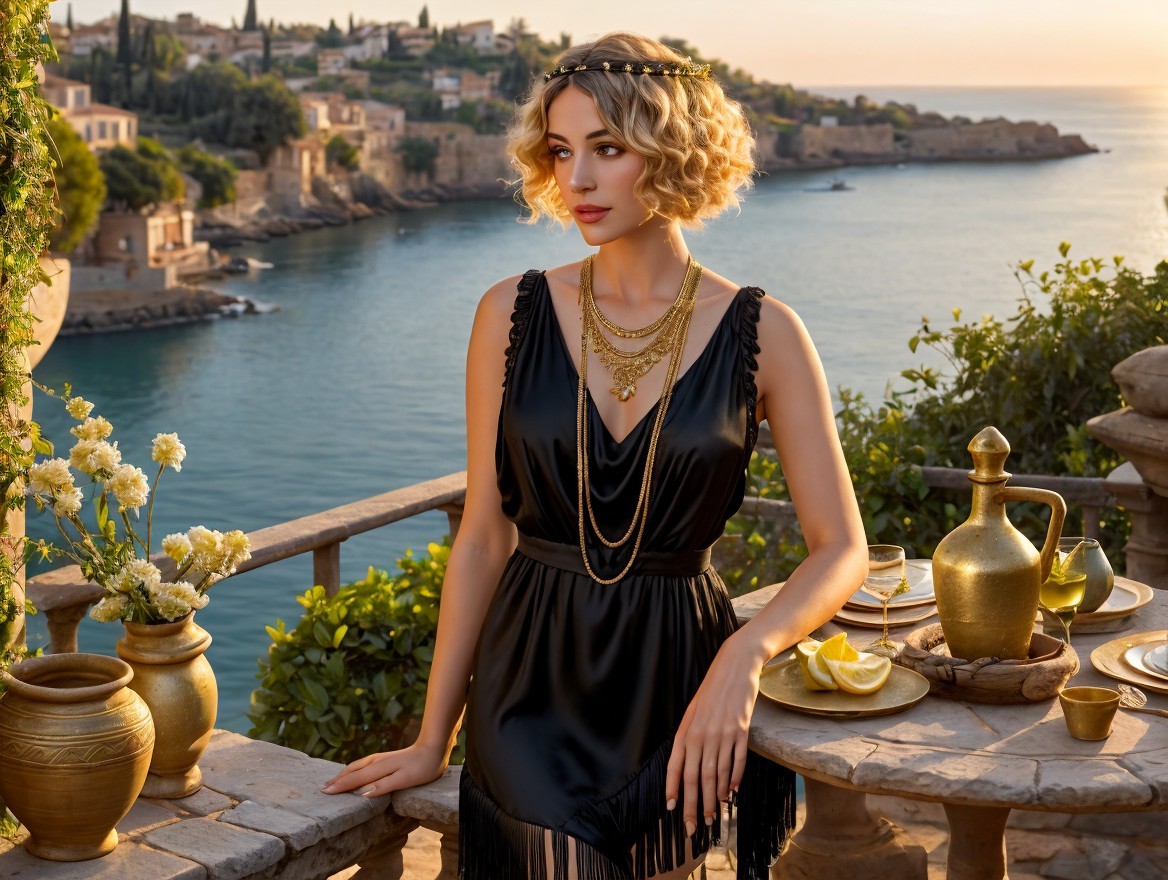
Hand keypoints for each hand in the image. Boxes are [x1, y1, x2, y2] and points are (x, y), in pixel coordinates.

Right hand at [321, 740, 448, 797]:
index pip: (355, 779)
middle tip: (323, 788)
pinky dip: (354, 770)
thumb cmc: (422, 767)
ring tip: (334, 781)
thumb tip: (362, 793)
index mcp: (379, 768)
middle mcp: (376, 762)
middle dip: (338, 780)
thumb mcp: (405, 779)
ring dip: (344, 774)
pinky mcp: (386, 758)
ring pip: (357, 766)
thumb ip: (384, 785)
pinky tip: (355, 772)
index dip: (340, 786)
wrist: (435, 747)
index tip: (325, 792)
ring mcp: (381, 759)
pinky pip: (364, 765)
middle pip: (352, 771)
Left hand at [664, 636, 763, 836]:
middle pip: (696, 778)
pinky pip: (737, 762)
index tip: (673, 810)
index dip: (673, 790)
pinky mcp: (741, 731)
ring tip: (714, 817)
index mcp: (686, 730)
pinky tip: (731, 793)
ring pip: (716, 775)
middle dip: (694, 806)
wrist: (735, 665)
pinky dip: (734, 780)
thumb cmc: (711, 690)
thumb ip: (689, 738)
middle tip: (694, 827)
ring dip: (714, 799)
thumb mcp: (693, 712)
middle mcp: (702, 734)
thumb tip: (690, 768)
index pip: (676, 766)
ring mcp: (722, 734)